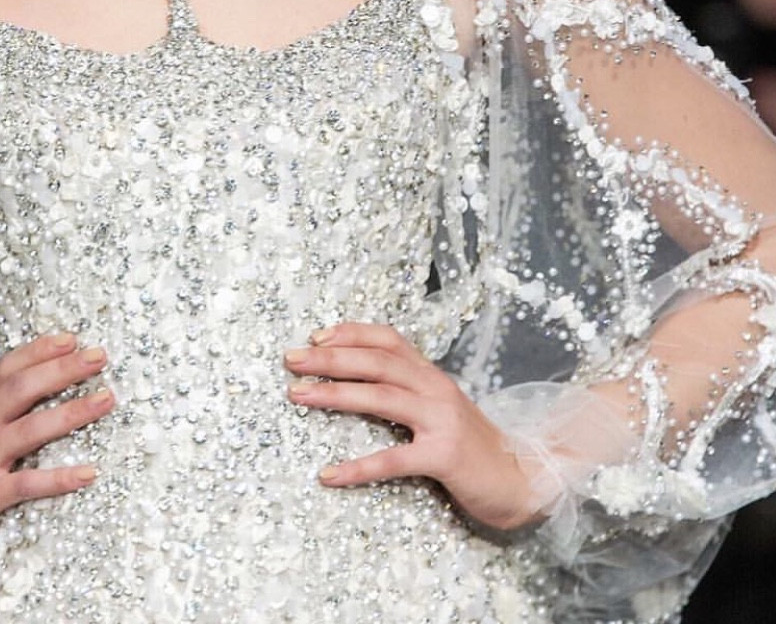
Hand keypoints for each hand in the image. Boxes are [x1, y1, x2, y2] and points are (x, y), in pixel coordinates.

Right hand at [0, 332, 113, 552]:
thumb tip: (31, 386)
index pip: (9, 368)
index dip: (40, 350)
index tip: (72, 337)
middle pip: (24, 388)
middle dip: (63, 369)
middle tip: (99, 355)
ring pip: (31, 429)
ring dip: (72, 412)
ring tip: (106, 398)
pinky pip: (27, 484)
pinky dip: (59, 478)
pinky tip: (88, 473)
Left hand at [284, 322, 535, 531]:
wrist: (520, 481)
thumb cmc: (470, 447)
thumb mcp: (439, 408)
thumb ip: (407, 390)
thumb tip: (357, 378)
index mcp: (431, 375)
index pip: (388, 339)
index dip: (351, 333)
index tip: (315, 336)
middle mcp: (435, 389)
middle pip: (376, 362)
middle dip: (329, 358)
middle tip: (292, 360)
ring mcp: (441, 421)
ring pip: (381, 398)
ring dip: (335, 394)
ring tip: (299, 395)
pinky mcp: (444, 456)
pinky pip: (393, 460)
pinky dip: (358, 467)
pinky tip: (329, 474)